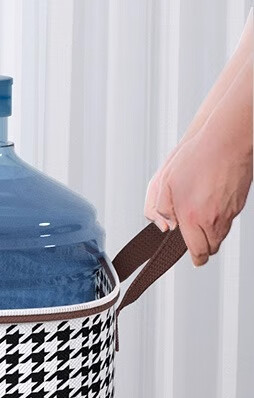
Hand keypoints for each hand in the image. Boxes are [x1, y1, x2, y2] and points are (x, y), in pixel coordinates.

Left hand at [151, 105, 251, 265]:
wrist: (226, 140)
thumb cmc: (195, 157)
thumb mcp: (163, 183)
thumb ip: (158, 210)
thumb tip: (164, 227)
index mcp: (193, 217)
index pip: (198, 252)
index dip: (195, 258)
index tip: (194, 258)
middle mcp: (214, 219)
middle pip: (211, 247)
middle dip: (202, 245)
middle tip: (193, 234)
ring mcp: (229, 212)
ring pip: (221, 234)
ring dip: (211, 230)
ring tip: (200, 211)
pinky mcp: (239, 203)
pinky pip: (229, 218)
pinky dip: (221, 215)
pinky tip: (212, 198)